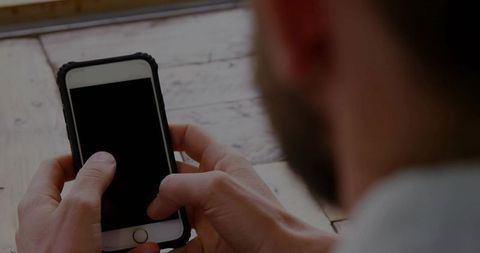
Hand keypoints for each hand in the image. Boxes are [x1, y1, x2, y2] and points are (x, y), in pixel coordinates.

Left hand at [16, 152, 158, 252]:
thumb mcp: (78, 210)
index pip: (54, 167)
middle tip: (126, 195)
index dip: (77, 156)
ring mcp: (70, 244)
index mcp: (39, 204)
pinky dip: (130, 248)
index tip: (101, 155)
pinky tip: (144, 249)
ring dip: (126, 227)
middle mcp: (53, 223)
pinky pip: (112, 248)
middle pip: (86, 197)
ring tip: (141, 229)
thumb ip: (90, 179)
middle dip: (112, 197)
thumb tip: (103, 158)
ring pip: (104, 225)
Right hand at [137, 124, 335, 252]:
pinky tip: (154, 248)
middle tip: (136, 192)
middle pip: (173, 178)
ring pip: (171, 213)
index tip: (144, 136)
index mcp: (221, 161)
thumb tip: (156, 200)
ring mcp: (210, 216)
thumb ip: (180, 185)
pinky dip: (163, 248)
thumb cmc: (264, 221)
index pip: (189, 136)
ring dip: (155, 222)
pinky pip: (177, 244)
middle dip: (153, 186)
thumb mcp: (218, 189)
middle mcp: (214, 187)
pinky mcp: (207, 243)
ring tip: (146, 228)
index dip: (167, 131)